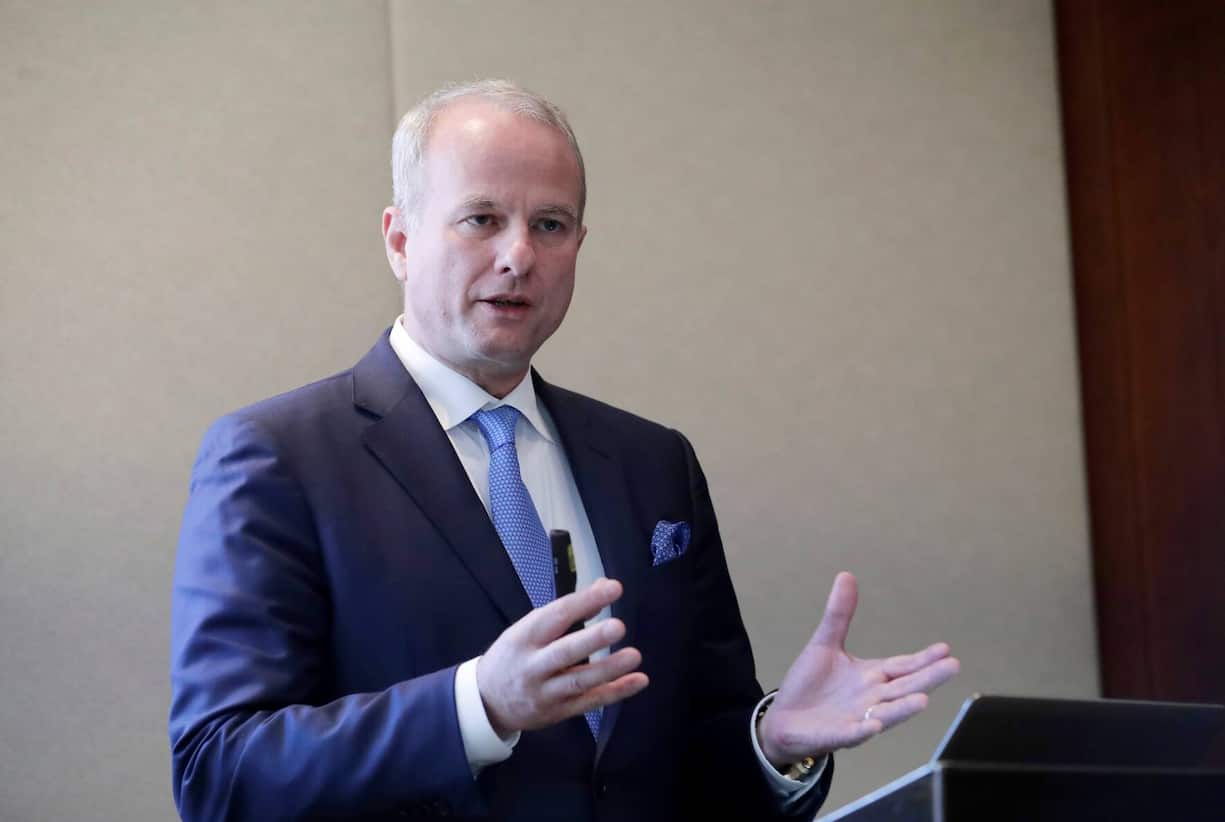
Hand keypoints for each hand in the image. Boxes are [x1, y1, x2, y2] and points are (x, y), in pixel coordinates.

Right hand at [476, 578, 648, 736]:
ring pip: (578, 681)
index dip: (585, 601)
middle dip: (592, 639)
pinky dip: (615, 692)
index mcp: (524, 637)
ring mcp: (546, 692)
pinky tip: (638, 681)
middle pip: (564, 652)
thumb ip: (566, 611)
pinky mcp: (558, 712)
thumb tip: (602, 586)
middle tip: (618, 627)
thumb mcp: (528, 629)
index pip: (556, 616)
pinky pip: (589, 702)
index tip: (613, 588)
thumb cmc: (513, 656)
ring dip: (608, 669)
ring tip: (634, 656)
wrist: (486, 702)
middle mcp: (534, 665)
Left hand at [758, 572, 959, 767]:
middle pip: (904, 688)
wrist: (784, 718)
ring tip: (923, 700)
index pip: (902, 666)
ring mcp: (856, 719)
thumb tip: (847, 575)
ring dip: (902, 709)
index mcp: (871, 676)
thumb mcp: (825, 643)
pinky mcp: (836, 735)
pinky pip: (852, 734)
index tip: (946, 649)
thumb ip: (839, 614)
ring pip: (885, 714)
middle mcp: (871, 698)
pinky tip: (874, 726)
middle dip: (928, 678)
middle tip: (953, 666)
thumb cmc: (810, 684)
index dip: (923, 658)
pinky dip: (863, 730)